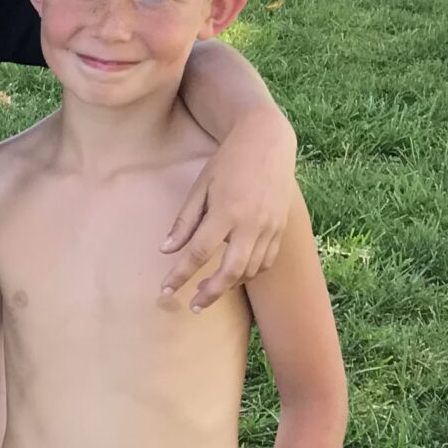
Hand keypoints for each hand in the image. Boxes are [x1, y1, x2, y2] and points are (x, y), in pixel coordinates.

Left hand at [162, 115, 298, 310]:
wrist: (268, 141)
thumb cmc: (228, 162)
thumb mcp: (200, 187)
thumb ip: (185, 221)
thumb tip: (166, 251)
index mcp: (226, 212)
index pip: (198, 253)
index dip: (179, 275)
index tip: (165, 290)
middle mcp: (251, 223)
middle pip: (230, 272)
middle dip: (210, 293)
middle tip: (193, 306)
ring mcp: (269, 227)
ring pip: (250, 270)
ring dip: (229, 285)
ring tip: (210, 290)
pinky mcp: (281, 228)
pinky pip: (266, 261)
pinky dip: (250, 273)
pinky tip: (235, 275)